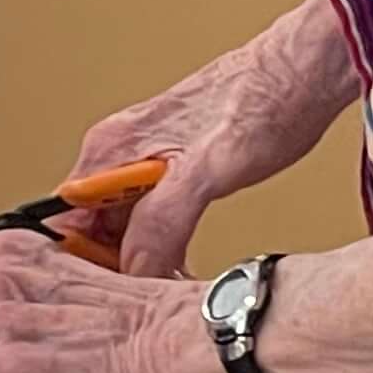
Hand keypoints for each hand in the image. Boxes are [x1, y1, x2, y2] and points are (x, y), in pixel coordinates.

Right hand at [72, 0, 359, 278]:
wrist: (307, 71)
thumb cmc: (266, 100)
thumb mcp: (211, 168)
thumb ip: (164, 218)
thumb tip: (135, 264)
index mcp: (111, 147)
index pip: (66, 222)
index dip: (85, 265)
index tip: (112, 296)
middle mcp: (119, 151)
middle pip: (91, 228)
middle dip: (115, 269)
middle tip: (148, 301)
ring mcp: (145, 157)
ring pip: (122, 225)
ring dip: (140, 260)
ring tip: (169, 287)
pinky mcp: (174, 166)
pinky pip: (149, 216)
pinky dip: (161, 245)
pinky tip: (183, 264)